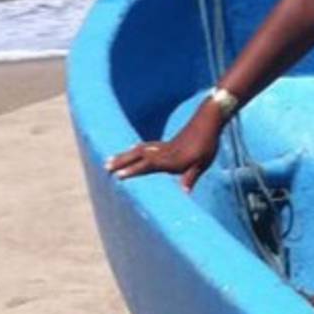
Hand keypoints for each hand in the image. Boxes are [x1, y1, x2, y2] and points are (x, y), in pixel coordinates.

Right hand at [104, 107, 221, 192]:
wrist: (208, 120)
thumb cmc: (207, 144)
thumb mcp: (202, 163)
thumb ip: (190, 177)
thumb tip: (184, 193)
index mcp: (171, 159)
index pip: (148, 165)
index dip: (133, 170)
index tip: (118, 175)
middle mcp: (164, 152)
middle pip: (138, 156)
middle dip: (121, 161)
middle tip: (105, 166)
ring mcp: (164, 146)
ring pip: (139, 150)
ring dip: (125, 155)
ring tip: (110, 160)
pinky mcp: (167, 143)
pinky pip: (146, 146)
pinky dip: (136, 149)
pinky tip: (131, 150)